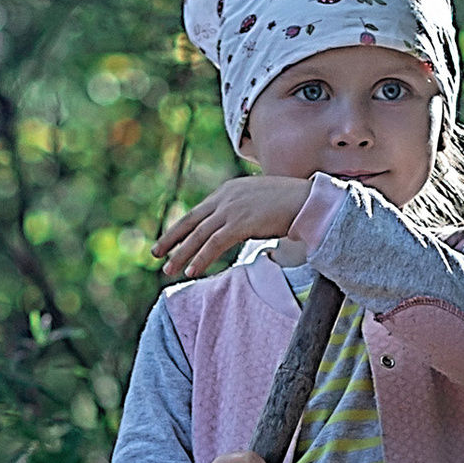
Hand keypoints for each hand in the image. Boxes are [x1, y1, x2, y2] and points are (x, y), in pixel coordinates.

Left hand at [158, 172, 309, 279]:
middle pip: (190, 221)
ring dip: (182, 254)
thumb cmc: (290, 203)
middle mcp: (225, 198)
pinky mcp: (240, 223)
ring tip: (169, 270)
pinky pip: (214, 244)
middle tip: (155, 255)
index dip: (180, 228)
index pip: (197, 212)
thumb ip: (243, 211)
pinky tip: (192, 271)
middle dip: (171, 239)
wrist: (308, 201)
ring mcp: (231, 210)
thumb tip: (238, 227)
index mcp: (228, 191)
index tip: (167, 241)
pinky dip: (201, 258)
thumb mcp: (259, 202)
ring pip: (198, 235)